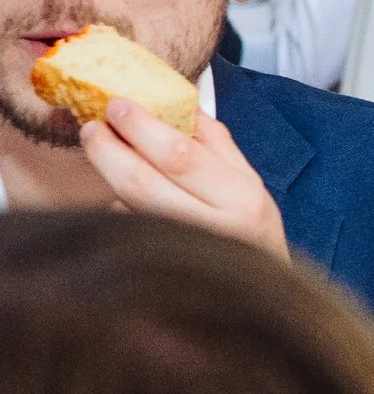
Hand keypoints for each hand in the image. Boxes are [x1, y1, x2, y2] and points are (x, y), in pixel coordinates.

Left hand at [79, 99, 289, 261]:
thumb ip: (215, 142)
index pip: (180, 156)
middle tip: (92, 127)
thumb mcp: (247, 180)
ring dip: (108, 176)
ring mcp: (182, 253)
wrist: (260, 290)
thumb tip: (177, 104)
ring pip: (127, 209)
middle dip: (108, 150)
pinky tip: (121, 194)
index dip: (142, 128)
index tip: (118, 105)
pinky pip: (127, 230)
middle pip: (142, 184)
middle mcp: (212, 228)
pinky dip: (117, 206)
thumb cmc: (253, 230)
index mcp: (240, 198)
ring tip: (101, 150)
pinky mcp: (158, 270)